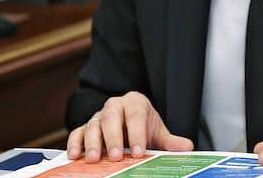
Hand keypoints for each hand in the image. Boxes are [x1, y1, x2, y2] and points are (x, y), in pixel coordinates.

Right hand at [66, 91, 192, 161]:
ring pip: (93, 125)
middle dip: (114, 137)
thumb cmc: (141, 128)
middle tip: (117, 156)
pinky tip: (75, 156)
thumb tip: (187, 147)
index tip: (140, 151)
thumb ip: (170, 141)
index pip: (136, 115)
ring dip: (93, 143)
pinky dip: (75, 143)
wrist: (127, 125)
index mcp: (135, 103)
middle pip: (112, 117)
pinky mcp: (85, 128)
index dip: (138, 133)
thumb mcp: (157, 132)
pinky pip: (78, 133)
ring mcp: (98, 117)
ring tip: (95, 159)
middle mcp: (115, 106)